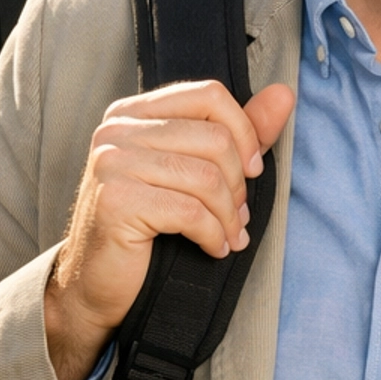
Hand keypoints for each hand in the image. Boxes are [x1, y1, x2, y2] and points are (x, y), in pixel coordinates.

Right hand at [44, 79, 294, 379]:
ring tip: (229, 236)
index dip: (244, 133)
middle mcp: (117, 130)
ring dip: (229, 216)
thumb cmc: (147, 228)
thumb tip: (284, 94)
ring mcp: (112, 162)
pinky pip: (191, 212)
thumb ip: (238, 133)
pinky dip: (213, 235)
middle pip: (214, 138)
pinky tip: (213, 249)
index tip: (252, 170)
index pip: (208, 95)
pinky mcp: (116, 201)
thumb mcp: (194, 172)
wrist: (96, 285)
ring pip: (207, 177)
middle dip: (238, 184)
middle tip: (238, 216)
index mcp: (133, 113)